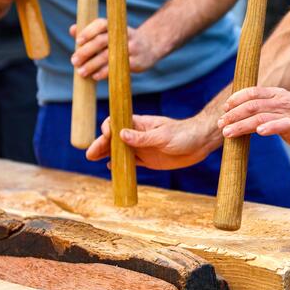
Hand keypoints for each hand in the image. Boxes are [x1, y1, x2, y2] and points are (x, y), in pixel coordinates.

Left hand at [70, 19, 161, 79]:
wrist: (151, 46)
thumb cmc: (124, 40)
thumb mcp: (111, 33)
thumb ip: (92, 32)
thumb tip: (72, 30)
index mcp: (116, 26)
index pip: (101, 24)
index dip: (89, 31)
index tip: (78, 40)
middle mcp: (123, 35)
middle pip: (102, 41)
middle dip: (86, 51)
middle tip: (74, 60)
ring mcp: (131, 48)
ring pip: (108, 56)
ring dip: (92, 64)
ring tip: (81, 72)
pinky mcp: (136, 62)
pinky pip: (118, 68)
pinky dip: (105, 72)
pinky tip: (95, 76)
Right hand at [86, 113, 221, 169]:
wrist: (200, 143)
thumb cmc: (183, 134)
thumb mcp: (163, 136)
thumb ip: (143, 138)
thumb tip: (121, 135)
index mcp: (140, 124)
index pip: (117, 123)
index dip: (109, 129)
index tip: (107, 136)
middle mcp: (138, 135)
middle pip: (114, 139)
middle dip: (101, 144)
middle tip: (90, 154)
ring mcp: (142, 148)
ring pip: (119, 151)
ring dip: (106, 154)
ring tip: (93, 158)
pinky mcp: (148, 160)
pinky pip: (131, 162)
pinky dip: (120, 164)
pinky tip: (110, 166)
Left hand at [217, 87, 289, 149]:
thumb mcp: (282, 105)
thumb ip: (265, 107)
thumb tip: (242, 112)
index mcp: (276, 94)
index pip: (252, 92)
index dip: (236, 99)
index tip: (224, 108)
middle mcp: (280, 101)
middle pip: (251, 106)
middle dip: (233, 115)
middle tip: (220, 124)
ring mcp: (288, 114)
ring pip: (260, 117)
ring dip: (241, 125)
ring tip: (227, 133)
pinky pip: (281, 125)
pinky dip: (269, 127)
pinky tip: (259, 132)